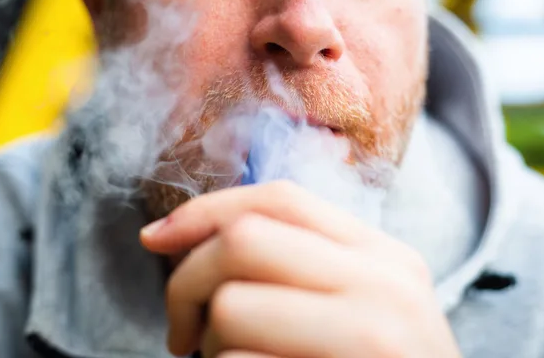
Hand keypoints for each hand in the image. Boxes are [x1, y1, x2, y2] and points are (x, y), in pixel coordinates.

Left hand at [140, 181, 461, 357]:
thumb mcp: (363, 304)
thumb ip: (303, 262)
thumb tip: (186, 234)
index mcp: (386, 257)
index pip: (282, 199)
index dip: (206, 209)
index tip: (156, 237)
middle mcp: (385, 287)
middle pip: (244, 241)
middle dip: (188, 280)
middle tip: (183, 328)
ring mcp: (368, 340)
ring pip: (232, 308)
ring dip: (208, 345)